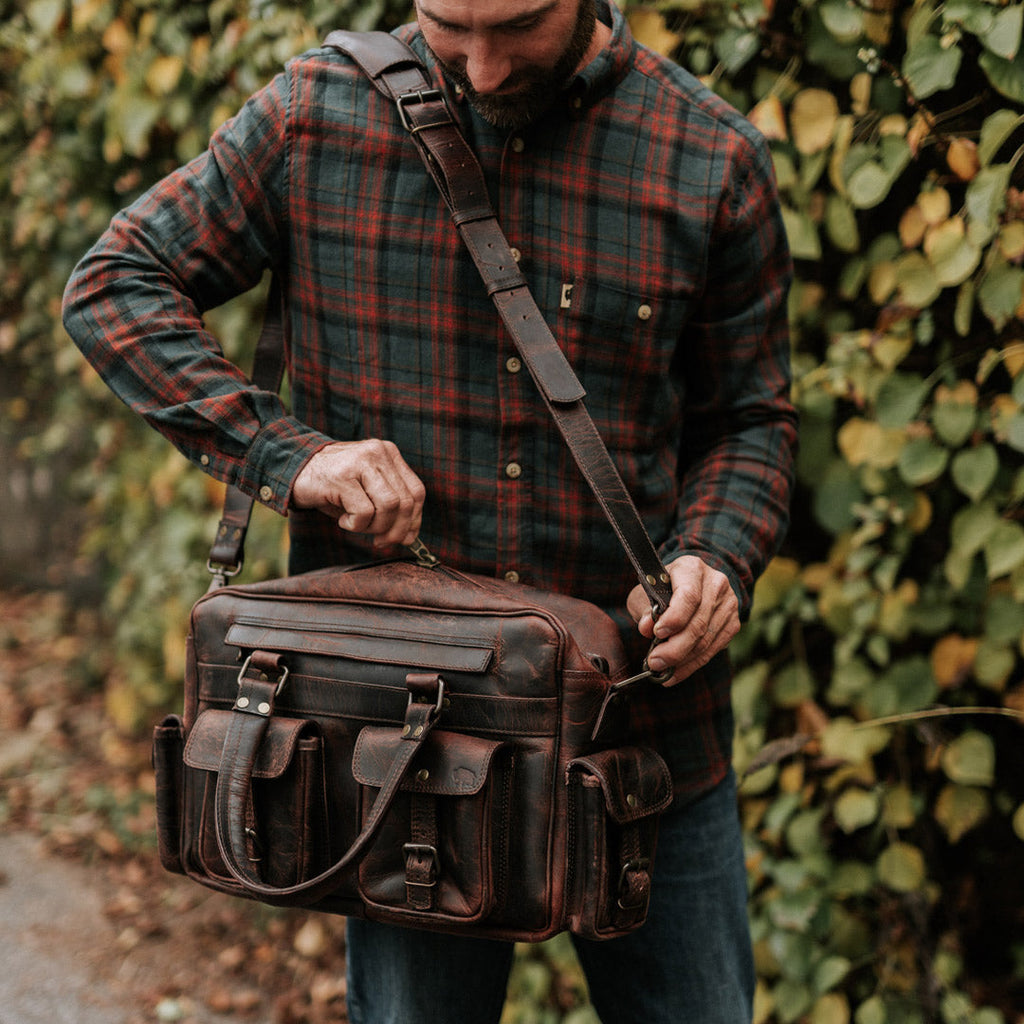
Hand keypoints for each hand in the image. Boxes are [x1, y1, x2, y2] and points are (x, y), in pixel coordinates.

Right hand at [290, 440, 425, 548]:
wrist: (292, 469)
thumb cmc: (332, 486)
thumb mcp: (366, 491)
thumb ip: (390, 507)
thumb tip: (410, 537)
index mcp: (388, 453)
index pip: (416, 491)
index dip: (415, 520)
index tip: (405, 537)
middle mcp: (378, 452)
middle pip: (406, 501)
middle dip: (396, 530)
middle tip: (381, 541)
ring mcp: (361, 462)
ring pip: (389, 506)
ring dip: (375, 527)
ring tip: (357, 525)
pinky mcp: (343, 476)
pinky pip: (364, 512)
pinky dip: (356, 525)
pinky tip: (343, 521)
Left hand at [625, 556, 739, 685]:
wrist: (693, 583)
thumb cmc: (663, 587)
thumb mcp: (646, 591)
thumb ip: (645, 608)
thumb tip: (646, 628)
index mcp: (692, 569)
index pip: (688, 596)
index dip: (674, 618)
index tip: (657, 634)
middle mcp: (716, 584)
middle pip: (698, 623)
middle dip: (674, 648)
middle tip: (654, 662)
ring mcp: (728, 605)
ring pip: (706, 640)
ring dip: (682, 660)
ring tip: (661, 670)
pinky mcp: (733, 624)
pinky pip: (712, 649)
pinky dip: (692, 664)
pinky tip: (675, 672)